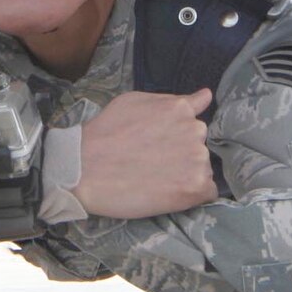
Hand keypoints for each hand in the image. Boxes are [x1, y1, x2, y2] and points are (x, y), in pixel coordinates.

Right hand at [73, 89, 216, 218]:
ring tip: (156, 179)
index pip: (195, 121)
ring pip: (202, 169)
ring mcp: (197, 159)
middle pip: (198, 146)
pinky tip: (170, 194)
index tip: (162, 145)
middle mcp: (195, 130)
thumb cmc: (104, 133)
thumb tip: (206, 96)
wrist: (84, 169)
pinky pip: (206, 192)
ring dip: (186, 175)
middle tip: (153, 164)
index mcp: (181, 108)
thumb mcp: (135, 101)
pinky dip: (192, 195)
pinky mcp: (195, 187)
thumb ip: (173, 100)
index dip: (179, 135)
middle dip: (182, 155)